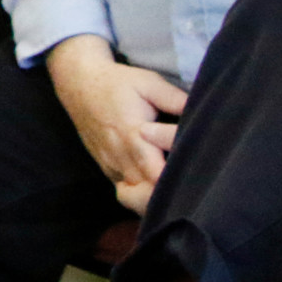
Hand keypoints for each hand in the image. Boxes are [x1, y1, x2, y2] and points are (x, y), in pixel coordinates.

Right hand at [48, 36, 186, 215]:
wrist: (78, 85)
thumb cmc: (117, 83)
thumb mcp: (149, 83)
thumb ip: (175, 99)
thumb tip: (203, 113)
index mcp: (133, 134)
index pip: (156, 173)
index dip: (176, 179)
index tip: (196, 174)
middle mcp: (120, 155)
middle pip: (147, 193)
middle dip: (170, 195)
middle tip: (195, 191)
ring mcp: (110, 164)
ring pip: (134, 197)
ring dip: (155, 198)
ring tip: (178, 193)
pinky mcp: (106, 168)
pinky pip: (124, 191)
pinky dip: (141, 195)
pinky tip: (157, 189)